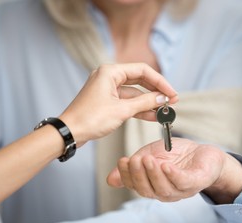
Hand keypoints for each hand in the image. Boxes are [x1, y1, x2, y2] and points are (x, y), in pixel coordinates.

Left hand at [59, 63, 177, 146]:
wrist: (70, 133)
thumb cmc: (90, 119)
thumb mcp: (122, 110)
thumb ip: (145, 103)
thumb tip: (162, 98)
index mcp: (110, 72)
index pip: (142, 70)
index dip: (160, 82)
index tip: (172, 93)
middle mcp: (109, 77)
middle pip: (140, 80)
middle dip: (156, 92)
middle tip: (172, 101)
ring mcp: (108, 90)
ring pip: (135, 93)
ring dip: (149, 102)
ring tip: (165, 111)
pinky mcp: (108, 102)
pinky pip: (128, 102)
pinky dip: (140, 109)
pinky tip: (154, 116)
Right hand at [107, 138, 241, 202]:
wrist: (203, 152)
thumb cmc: (176, 155)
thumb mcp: (150, 155)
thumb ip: (133, 166)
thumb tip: (110, 179)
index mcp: (153, 186)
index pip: (135, 186)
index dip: (127, 176)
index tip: (122, 160)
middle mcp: (165, 192)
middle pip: (148, 190)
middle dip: (138, 175)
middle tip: (134, 160)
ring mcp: (181, 190)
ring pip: (164, 189)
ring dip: (154, 174)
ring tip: (148, 159)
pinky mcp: (196, 182)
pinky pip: (183, 182)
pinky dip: (172, 175)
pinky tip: (165, 165)